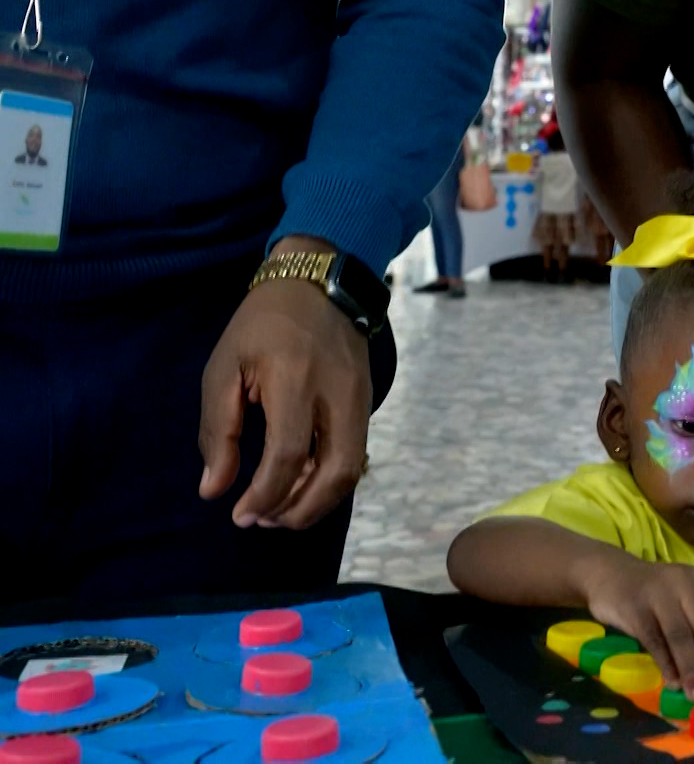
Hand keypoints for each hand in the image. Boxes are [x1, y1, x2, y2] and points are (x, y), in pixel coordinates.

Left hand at [199, 238, 371, 529]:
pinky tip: (301, 484)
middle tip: (266, 522)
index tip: (239, 515)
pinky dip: (329, 479)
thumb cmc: (262, 324)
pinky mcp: (366, 403)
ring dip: (319, 501)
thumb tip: (214, 489)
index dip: (264, 496)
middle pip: (336, 473)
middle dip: (302, 509)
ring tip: (283, 512)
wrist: (321, 284)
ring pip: (353, 470)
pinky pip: (355, 454)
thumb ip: (217, 431)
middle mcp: (336, 396)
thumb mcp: (224, 368)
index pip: (287, 456)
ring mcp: (359, 400)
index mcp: (294, 383)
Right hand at [577, 551, 693, 701]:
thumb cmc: (652, 596)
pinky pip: (655, 640)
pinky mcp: (634, 607)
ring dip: (691, 669)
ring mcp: (658, 594)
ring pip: (681, 635)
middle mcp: (683, 583)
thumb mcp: (681, 602)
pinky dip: (666, 664)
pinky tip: (673, 683)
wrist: (607, 575)